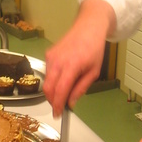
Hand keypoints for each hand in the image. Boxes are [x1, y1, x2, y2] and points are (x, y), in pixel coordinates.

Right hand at [43, 0, 115, 116]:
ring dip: (53, 90)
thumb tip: (71, 103)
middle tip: (60, 106)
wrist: (88, 27)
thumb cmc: (94, 49)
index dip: (57, 105)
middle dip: (52, 101)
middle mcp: (57, 61)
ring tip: (66, 89)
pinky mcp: (48, 54)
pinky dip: (53, 79)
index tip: (58, 114)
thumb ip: (81, 88)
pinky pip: (48, 72)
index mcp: (71, 66)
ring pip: (47, 81)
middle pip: (48, 88)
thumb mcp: (94, 72)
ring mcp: (51, 57)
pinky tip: (64, 75)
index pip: (60, 90)